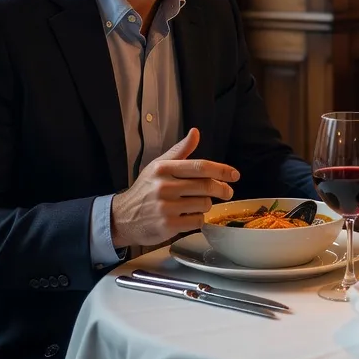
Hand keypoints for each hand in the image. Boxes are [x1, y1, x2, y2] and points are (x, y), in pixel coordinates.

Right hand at [109, 128, 240, 248]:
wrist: (123, 217)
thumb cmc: (145, 190)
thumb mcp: (158, 166)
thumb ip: (180, 151)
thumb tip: (196, 132)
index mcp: (163, 168)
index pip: (200, 166)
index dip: (221, 170)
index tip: (235, 175)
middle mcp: (164, 186)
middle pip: (206, 186)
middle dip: (222, 189)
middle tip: (228, 191)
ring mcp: (165, 207)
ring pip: (204, 205)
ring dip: (207, 205)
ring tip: (198, 204)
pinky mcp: (168, 226)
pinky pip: (197, 221)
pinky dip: (198, 219)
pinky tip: (189, 216)